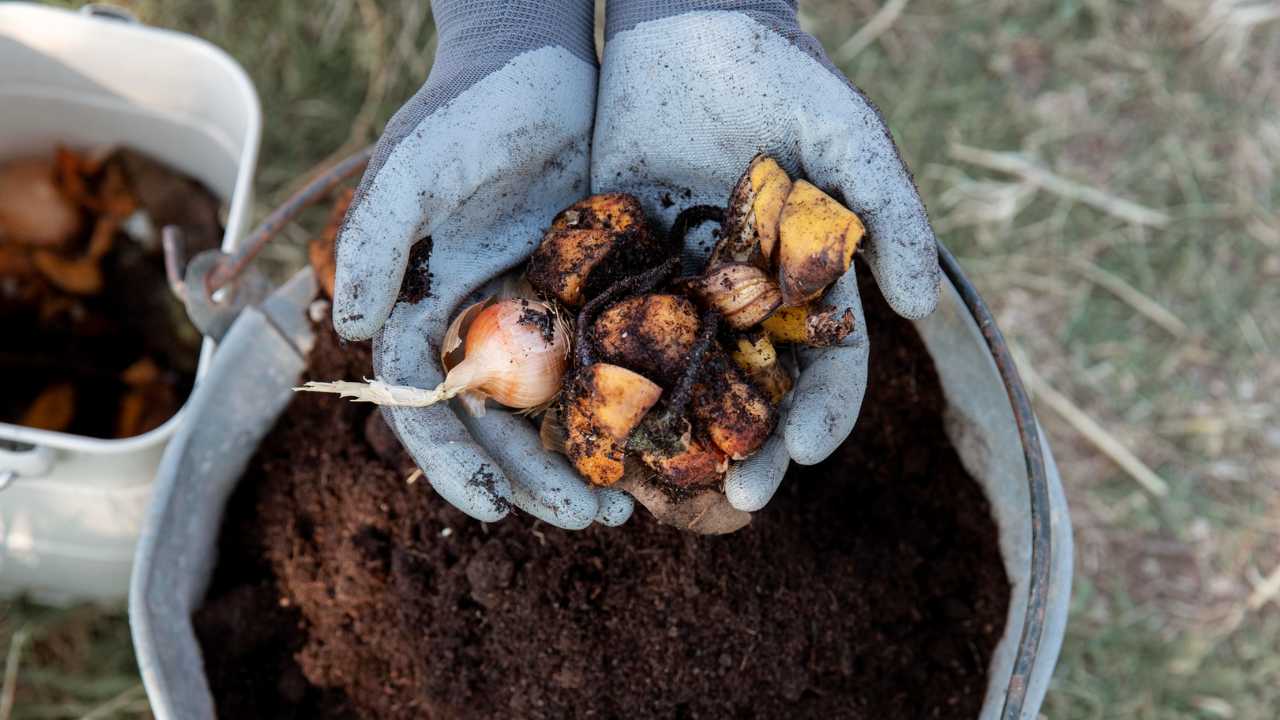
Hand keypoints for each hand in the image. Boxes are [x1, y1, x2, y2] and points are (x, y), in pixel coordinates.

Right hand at [333, 0, 633, 528]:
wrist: (541, 60)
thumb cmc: (468, 109)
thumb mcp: (417, 166)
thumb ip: (378, 240)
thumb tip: (353, 329)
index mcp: (425, 310)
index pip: (426, 405)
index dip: (452, 462)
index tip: (491, 509)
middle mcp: (479, 325)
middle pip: (499, 425)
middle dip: (534, 479)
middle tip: (593, 520)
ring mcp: (538, 315)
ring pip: (556, 410)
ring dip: (586, 460)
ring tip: (630, 507)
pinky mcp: (593, 296)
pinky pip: (608, 367)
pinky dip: (627, 408)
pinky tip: (662, 443)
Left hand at [594, 0, 940, 509]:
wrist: (688, 23)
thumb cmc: (783, 76)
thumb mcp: (848, 137)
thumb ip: (889, 215)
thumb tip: (919, 307)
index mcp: (804, 286)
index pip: (827, 368)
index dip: (823, 414)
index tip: (807, 453)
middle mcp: (743, 301)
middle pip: (752, 395)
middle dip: (752, 448)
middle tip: (738, 496)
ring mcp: (678, 288)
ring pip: (679, 378)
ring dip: (677, 434)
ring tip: (663, 480)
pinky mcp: (616, 264)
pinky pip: (611, 329)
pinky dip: (606, 376)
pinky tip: (593, 418)